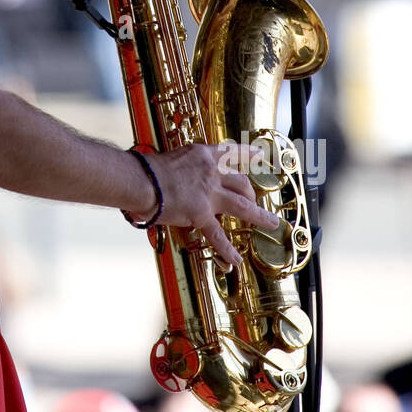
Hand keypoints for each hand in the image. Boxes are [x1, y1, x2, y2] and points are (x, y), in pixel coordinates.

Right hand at [127, 141, 279, 267]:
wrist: (141, 180)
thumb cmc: (147, 169)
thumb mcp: (173, 159)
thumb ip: (185, 168)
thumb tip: (182, 179)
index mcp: (203, 155)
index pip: (231, 152)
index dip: (248, 153)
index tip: (260, 153)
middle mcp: (211, 172)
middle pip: (241, 181)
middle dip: (250, 192)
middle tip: (253, 200)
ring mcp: (209, 193)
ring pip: (242, 205)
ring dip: (258, 215)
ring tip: (270, 223)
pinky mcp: (201, 213)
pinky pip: (218, 234)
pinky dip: (228, 249)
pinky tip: (236, 259)